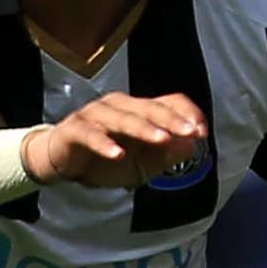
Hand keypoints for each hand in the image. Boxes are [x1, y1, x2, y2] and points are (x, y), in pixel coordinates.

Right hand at [28, 92, 211, 188]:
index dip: (186, 114)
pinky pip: (90, 134)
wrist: (64, 164)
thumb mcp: (143, 165)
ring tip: (161, 140)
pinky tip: (118, 155)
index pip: (168, 103)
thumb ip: (166, 155)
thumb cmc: (106, 160)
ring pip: (122, 118)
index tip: (202, 132)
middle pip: (148, 107)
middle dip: (171, 120)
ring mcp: (95, 115)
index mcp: (139, 111)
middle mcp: (119, 106)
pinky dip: (104, 144)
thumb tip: (192, 146)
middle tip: (190, 132)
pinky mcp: (74, 129)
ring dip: (143, 129)